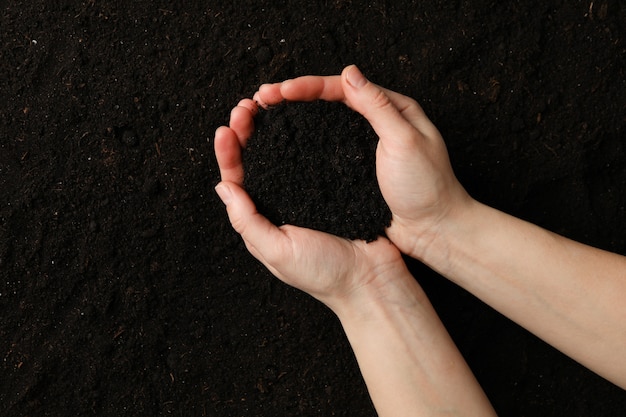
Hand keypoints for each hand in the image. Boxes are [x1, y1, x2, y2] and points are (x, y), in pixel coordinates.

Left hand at [214, 97, 406, 314]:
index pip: (237, 181)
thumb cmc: (325, 273)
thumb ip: (248, 222)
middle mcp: (281, 204)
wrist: (373, 278)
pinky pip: (312, 156)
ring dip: (270, 129)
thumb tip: (223, 187)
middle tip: (246, 107)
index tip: (227, 128)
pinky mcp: (332, 185)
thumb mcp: (278, 252)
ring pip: (282, 154)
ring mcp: (307, 193)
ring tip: (264, 105)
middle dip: (246, 133)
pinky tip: (299, 119)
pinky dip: (302, 135)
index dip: (229, 154)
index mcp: (263, 221)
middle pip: (256, 162)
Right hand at [253, 65, 472, 259]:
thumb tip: (349, 74)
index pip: (343, 88)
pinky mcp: (354, 170)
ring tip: (264, 117)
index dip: (309, 87)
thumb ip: (378, 106)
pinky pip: (325, 149)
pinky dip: (302, 144)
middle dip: (293, 98)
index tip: (281, 92)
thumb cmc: (427, 186)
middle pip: (328, 102)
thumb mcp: (405, 141)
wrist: (434, 229)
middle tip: (262, 99)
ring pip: (322, 124)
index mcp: (392, 108)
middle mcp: (375, 123)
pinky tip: (282, 145)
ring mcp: (363, 147)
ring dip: (293, 119)